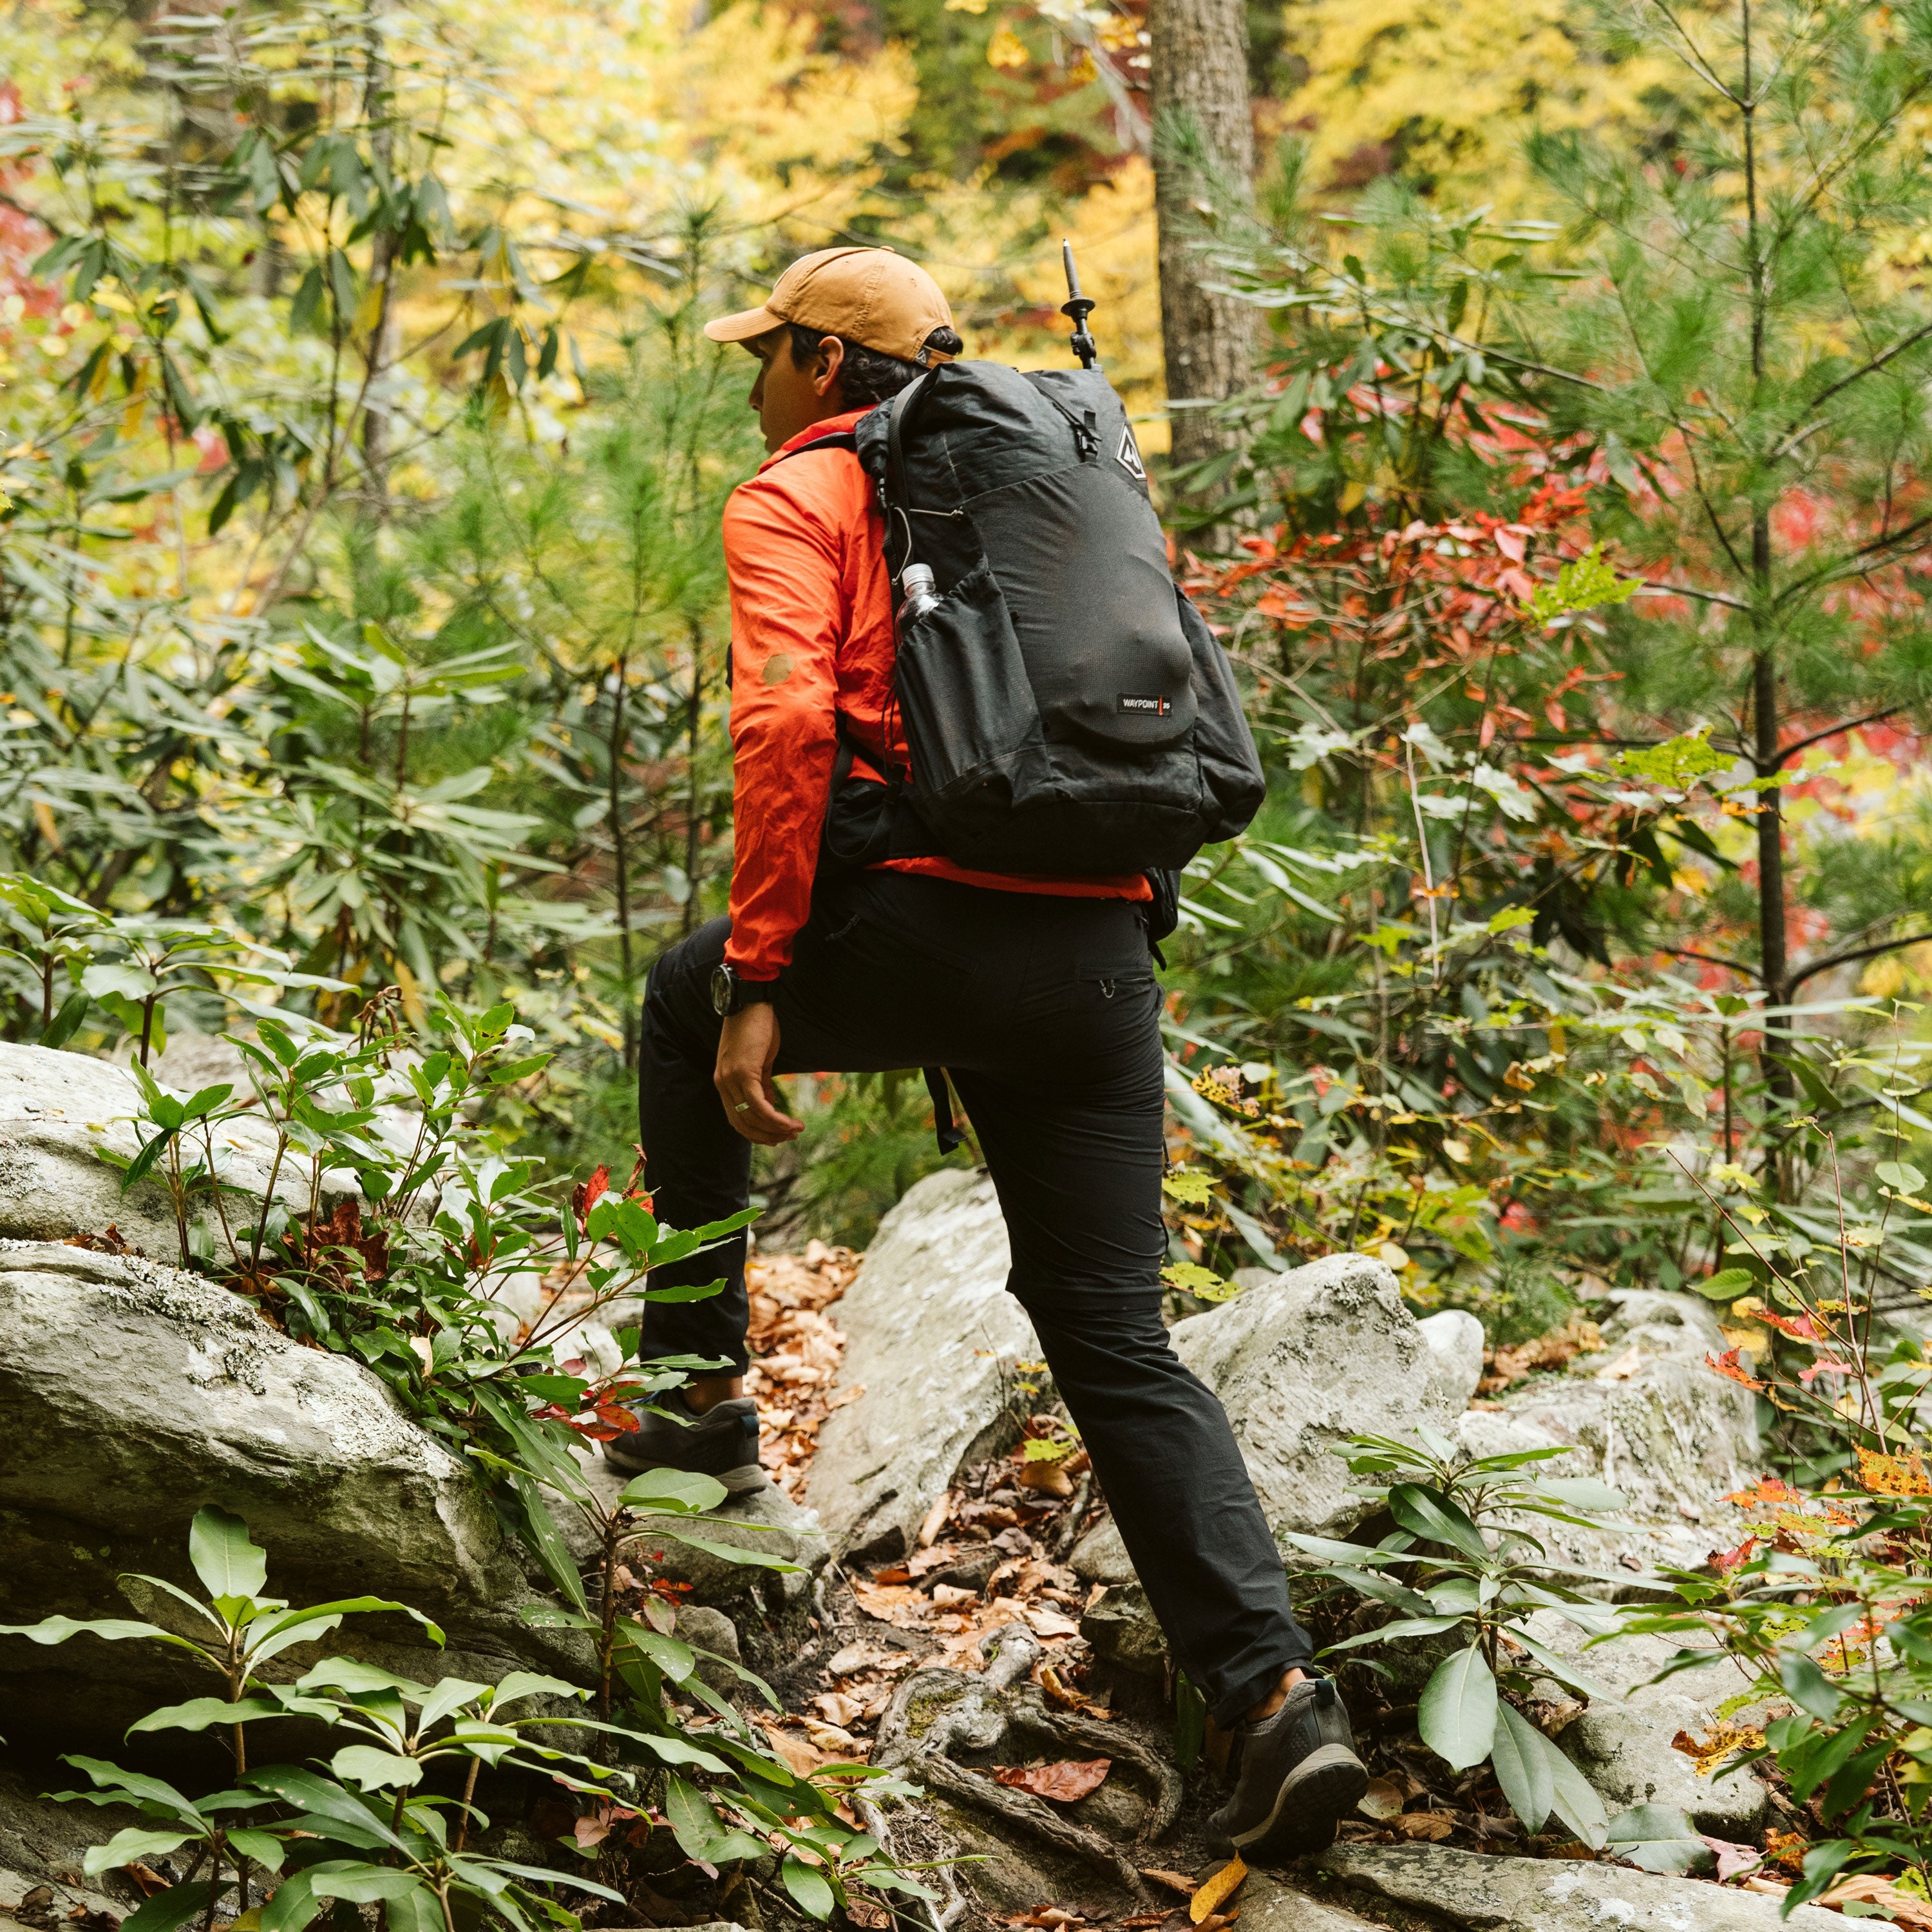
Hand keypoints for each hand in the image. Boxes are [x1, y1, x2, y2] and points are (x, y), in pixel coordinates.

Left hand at [714, 1003, 801, 1144]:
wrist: (750, 1001)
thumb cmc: (756, 1027)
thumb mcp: (759, 1060)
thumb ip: (761, 1084)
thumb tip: (769, 1105)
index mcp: (724, 1082)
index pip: (736, 1118)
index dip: (756, 1132)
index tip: (777, 1137)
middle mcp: (722, 1083)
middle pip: (741, 1124)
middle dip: (767, 1136)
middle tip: (789, 1137)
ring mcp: (730, 1079)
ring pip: (751, 1118)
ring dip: (776, 1129)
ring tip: (796, 1130)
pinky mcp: (743, 1073)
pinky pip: (759, 1106)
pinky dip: (775, 1119)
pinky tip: (790, 1123)